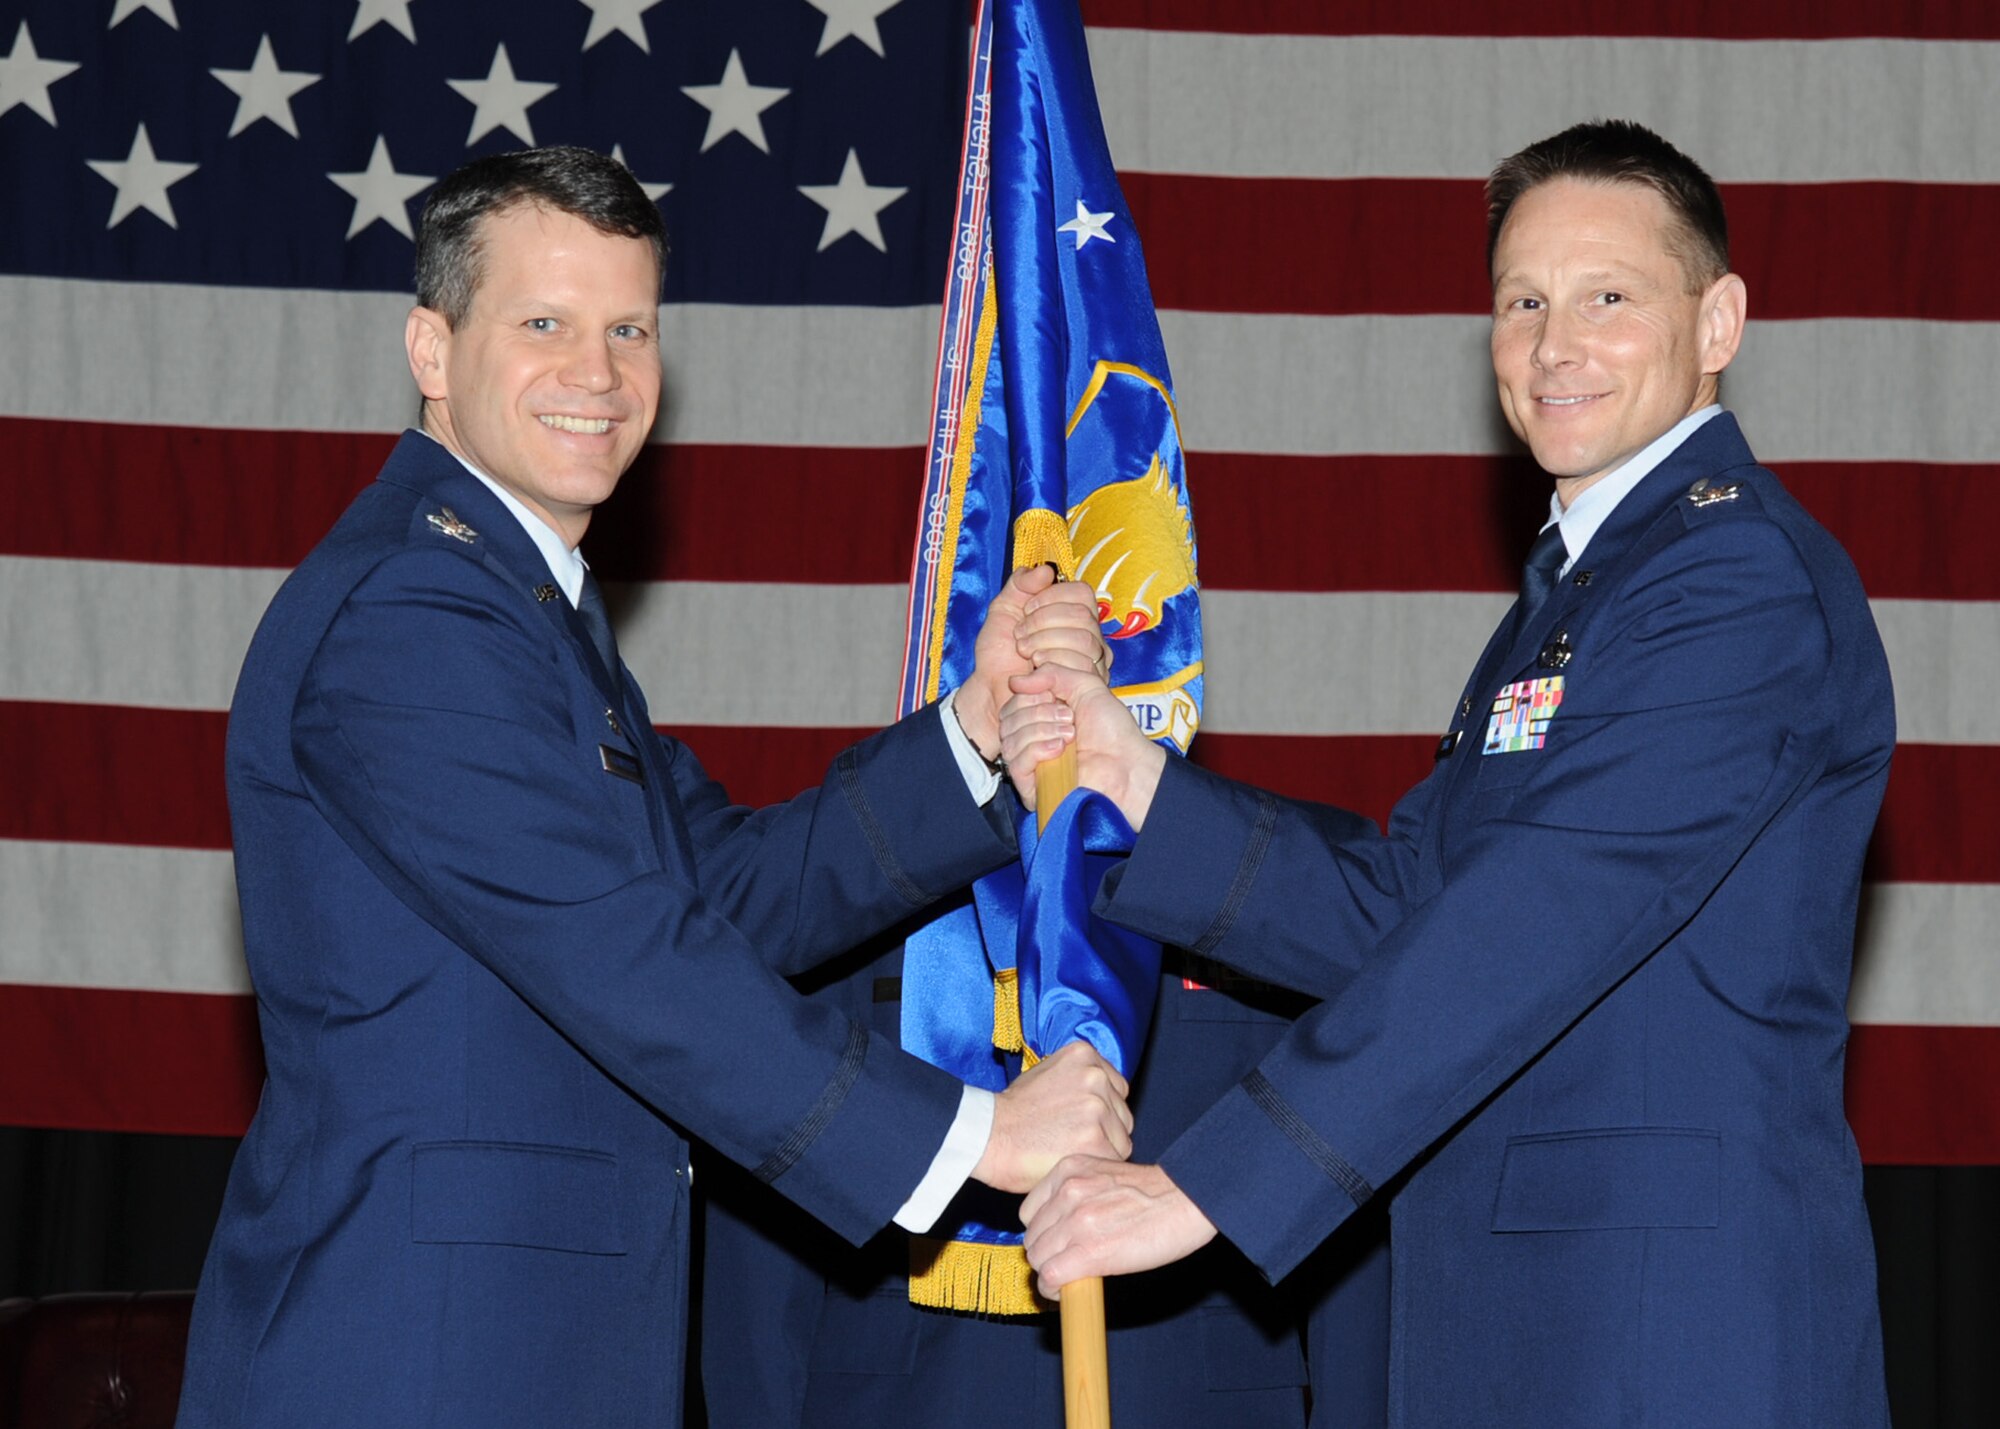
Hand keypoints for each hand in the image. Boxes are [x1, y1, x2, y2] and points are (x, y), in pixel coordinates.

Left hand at [958, 568, 1107, 759]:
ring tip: (1025, 653)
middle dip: (1043, 622)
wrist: (991, 690)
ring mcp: (1093, 663)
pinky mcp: (1088, 686)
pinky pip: (1082, 665)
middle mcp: (1090, 637)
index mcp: (1073, 616)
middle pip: (1083, 615)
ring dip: (1045, 642)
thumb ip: (1021, 584)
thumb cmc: (999, 654)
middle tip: (1020, 636)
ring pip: (1085, 640)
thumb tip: (1046, 571)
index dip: (1052, 597)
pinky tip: (1035, 670)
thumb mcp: (1004, 609)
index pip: (1082, 593)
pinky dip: (1052, 662)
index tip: (1026, 610)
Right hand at [972, 1041, 1132, 1193]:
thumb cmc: (1012, 1112)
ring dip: (1101, 1150)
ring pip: (1121, 1140)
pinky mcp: (1095, 1138)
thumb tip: (1105, 1096)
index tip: (1081, 1123)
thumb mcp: (1046, 1073)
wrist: (989, 1135)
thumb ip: (1079, 1079)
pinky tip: (1071, 1162)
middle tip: (1073, 1140)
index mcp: (1084, 1054)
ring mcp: (1097, 1106)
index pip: (1116, 1090)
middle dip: (1105, 1131)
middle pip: (1122, 1115)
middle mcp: (1095, 1075)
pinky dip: (1095, 1166)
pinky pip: (1112, 1159)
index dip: (1103, 1111)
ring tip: (1069, 1151)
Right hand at [1000, 664, 1165, 827]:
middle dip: (1038, 712)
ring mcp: (1030, 763)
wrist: (1127, 763)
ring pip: (1009, 739)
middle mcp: (1032, 737)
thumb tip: (1014, 681)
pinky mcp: (1031, 786)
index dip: (1030, 694)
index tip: (1056, 697)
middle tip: (1069, 718)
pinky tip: (1060, 750)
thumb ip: (1052, 673)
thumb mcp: (1085, 685)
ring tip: (1070, 736)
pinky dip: (1036, 751)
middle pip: (1007, 718)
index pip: (1013, 700)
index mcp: (1041, 714)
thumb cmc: (1112, 729)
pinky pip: (1015, 763)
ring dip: (1041, 731)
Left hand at [1021, 1158, 1216, 1296]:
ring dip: (1049, 1274)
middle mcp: (1067, 1193)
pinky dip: (1053, 1289)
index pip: (1029, 1212)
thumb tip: (1061, 1227)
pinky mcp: (1088, 1252)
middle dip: (1045, 1255)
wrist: (1188, 1200)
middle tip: (1064, 1265)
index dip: (1041, 1233)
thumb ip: (1079, 1193)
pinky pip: (1050, 1277)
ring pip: (1038, 1259)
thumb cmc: (1157, 1191)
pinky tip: (1066, 1290)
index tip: (1054, 1244)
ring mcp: (1076, 1222)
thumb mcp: (1106, 1175)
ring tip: (1068, 1279)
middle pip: (1032, 1237)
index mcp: (1069, 1170)